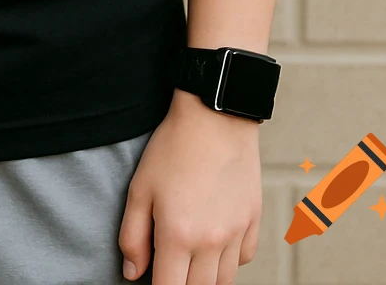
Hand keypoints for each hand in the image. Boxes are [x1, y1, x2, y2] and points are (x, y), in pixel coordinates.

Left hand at [118, 91, 261, 282]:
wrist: (214, 116)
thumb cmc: (173, 148)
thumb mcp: (140, 188)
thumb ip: (132, 236)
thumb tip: (133, 273)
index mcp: (178, 235)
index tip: (153, 277)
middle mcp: (211, 242)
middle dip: (182, 284)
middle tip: (171, 265)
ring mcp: (236, 233)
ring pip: (224, 281)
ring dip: (206, 278)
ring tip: (191, 258)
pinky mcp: (253, 221)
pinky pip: (243, 259)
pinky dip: (229, 260)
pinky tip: (214, 242)